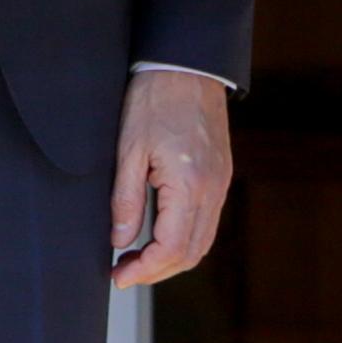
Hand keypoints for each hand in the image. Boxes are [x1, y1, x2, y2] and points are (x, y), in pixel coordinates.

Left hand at [109, 69, 231, 287]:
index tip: (120, 276)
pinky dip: (185, 239)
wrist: (187, 66)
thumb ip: (126, 200)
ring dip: (171, 258)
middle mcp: (212, 189)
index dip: (145, 270)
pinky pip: (208, 222)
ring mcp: (221, 183)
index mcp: (189, 184)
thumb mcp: (128, 149)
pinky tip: (160, 236)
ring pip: (203, 242)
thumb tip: (120, 241)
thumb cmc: (156, 99)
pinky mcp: (221, 176)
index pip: (172, 248)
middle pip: (191, 253)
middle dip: (157, 271)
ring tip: (138, 258)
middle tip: (124, 272)